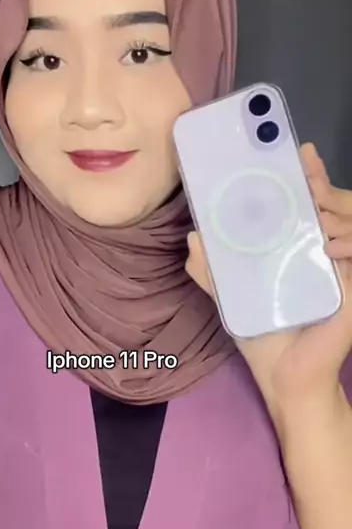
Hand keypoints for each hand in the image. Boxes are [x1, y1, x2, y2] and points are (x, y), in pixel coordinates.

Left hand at [186, 143, 351, 414]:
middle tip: (304, 162)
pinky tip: (327, 244)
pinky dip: (343, 249)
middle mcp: (320, 256)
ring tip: (312, 194)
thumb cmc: (263, 335)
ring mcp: (340, 273)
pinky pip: (351, 263)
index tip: (294, 150)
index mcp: (295, 251)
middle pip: (325, 209)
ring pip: (343, 228)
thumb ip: (211, 269)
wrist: (285, 378)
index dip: (302, 178)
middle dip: (316, 180)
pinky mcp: (350, 293)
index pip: (303, 207)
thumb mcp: (231, 297)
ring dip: (328, 206)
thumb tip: (193, 238)